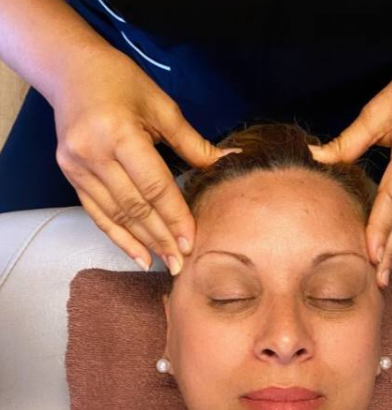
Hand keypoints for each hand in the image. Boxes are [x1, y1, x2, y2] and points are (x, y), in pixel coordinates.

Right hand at [53, 47, 237, 274]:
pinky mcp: (70, 175)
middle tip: (181, 264)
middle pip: (135, 206)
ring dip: (142, 243)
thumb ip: (192, 143)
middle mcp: (93, 154)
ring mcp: (77, 167)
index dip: (175, 217)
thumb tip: (228, 162)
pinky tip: (137, 256)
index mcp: (119, 133)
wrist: (70, 70)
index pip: (154, 186)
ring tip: (165, 264)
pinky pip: (97, 214)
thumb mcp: (162, 107)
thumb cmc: (122, 82)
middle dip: (161, 238)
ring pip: (116, 215)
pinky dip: (118, 237)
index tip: (192, 242)